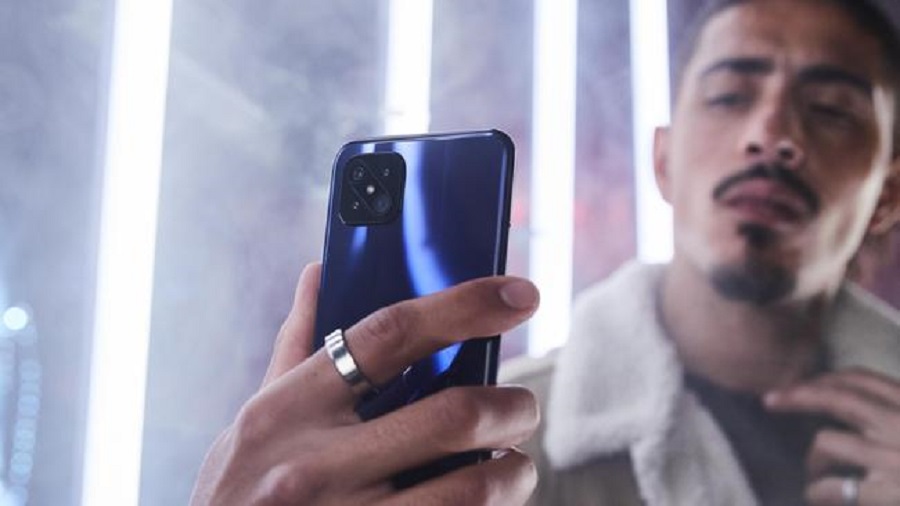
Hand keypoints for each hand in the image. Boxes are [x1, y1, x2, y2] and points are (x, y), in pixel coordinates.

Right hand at [189, 263, 540, 505]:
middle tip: (520, 408)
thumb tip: (318, 273)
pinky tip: (481, 502)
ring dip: (514, 472)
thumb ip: (294, 348)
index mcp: (287, 408)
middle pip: (452, 415)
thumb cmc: (237, 492)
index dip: (465, 306)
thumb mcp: (254, 419)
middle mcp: (312, 464)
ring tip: (512, 465)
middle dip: (512, 407)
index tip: (518, 295)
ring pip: (471, 487)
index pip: (390, 334)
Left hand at [765, 368, 899, 505]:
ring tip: (813, 474)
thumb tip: (854, 420)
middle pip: (838, 398)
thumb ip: (892, 416)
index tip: (803, 382)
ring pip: (827, 441)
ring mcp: (896, 459)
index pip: (863, 380)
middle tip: (769, 400)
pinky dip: (818, 491)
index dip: (826, 378)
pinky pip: (834, 486)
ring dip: (813, 458)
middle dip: (798, 396)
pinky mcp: (891, 493)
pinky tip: (814, 496)